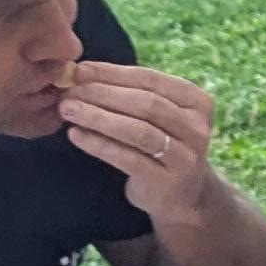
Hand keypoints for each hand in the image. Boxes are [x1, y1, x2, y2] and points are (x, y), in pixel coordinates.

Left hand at [59, 63, 229, 225]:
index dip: (113, 73)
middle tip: (68, 91)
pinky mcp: (166, 182)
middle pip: (146, 104)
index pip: (151, 79)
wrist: (182, 195)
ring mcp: (185, 156)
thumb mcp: (158, 115)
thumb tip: (81, 73)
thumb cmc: (161, 144)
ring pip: (137, 131)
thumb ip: (130, 93)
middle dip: (103, 94)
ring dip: (98, 117)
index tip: (80, 71)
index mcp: (197, 101)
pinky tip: (76, 135)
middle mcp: (197, 127)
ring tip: (68, 110)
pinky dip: (98, 145)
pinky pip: (127, 158)